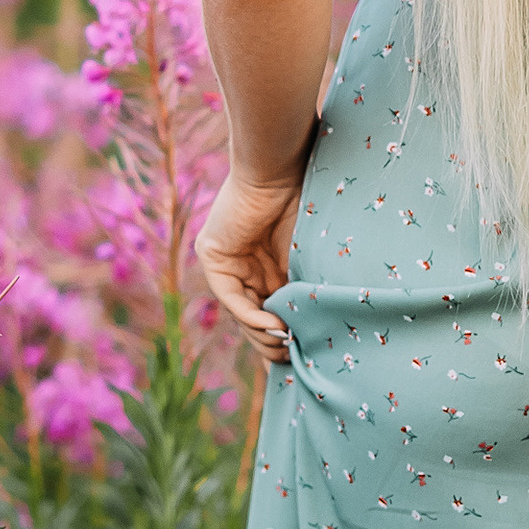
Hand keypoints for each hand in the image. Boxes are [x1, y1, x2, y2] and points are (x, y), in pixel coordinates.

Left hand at [197, 161, 305, 365]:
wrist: (284, 167)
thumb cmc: (310, 203)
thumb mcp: (310, 261)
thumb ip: (305, 294)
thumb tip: (316, 336)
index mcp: (271, 267)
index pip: (274, 312)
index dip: (288, 337)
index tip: (307, 359)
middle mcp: (246, 267)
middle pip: (255, 319)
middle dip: (274, 343)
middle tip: (295, 360)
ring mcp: (227, 262)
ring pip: (242, 313)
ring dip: (263, 335)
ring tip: (287, 348)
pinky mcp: (212, 255)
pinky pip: (230, 296)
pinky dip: (249, 315)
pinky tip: (272, 327)